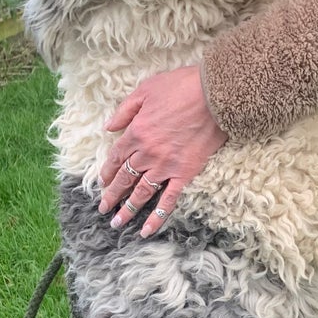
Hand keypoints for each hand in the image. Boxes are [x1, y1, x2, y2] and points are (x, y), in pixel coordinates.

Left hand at [98, 65, 227, 236]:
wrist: (214, 95)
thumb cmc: (181, 87)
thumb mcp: (146, 90)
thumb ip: (125, 110)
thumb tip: (108, 127)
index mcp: (135, 133)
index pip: (115, 158)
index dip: (107, 172)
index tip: (102, 183)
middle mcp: (147, 154)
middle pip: (124, 179)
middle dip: (112, 196)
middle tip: (103, 209)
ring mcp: (165, 166)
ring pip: (142, 193)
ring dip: (128, 210)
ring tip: (117, 223)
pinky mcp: (185, 174)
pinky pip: (168, 200)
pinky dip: (157, 217)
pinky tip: (147, 230)